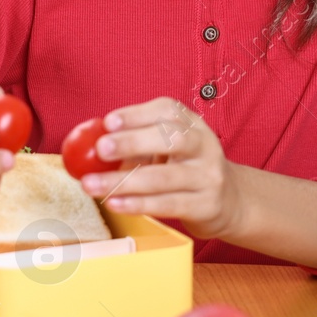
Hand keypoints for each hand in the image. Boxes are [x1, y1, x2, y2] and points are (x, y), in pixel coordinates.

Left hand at [75, 96, 240, 239]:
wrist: (229, 201)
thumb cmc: (186, 170)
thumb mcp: (168, 149)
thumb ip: (135, 144)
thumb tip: (87, 147)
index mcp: (193, 125)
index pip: (168, 111)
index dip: (136, 114)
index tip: (108, 122)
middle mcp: (204, 146)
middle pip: (172, 139)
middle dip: (133, 142)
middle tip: (101, 149)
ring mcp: (208, 177)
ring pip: (165, 177)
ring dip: (124, 181)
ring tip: (92, 184)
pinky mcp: (206, 205)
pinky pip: (168, 204)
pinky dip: (138, 204)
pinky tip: (114, 203)